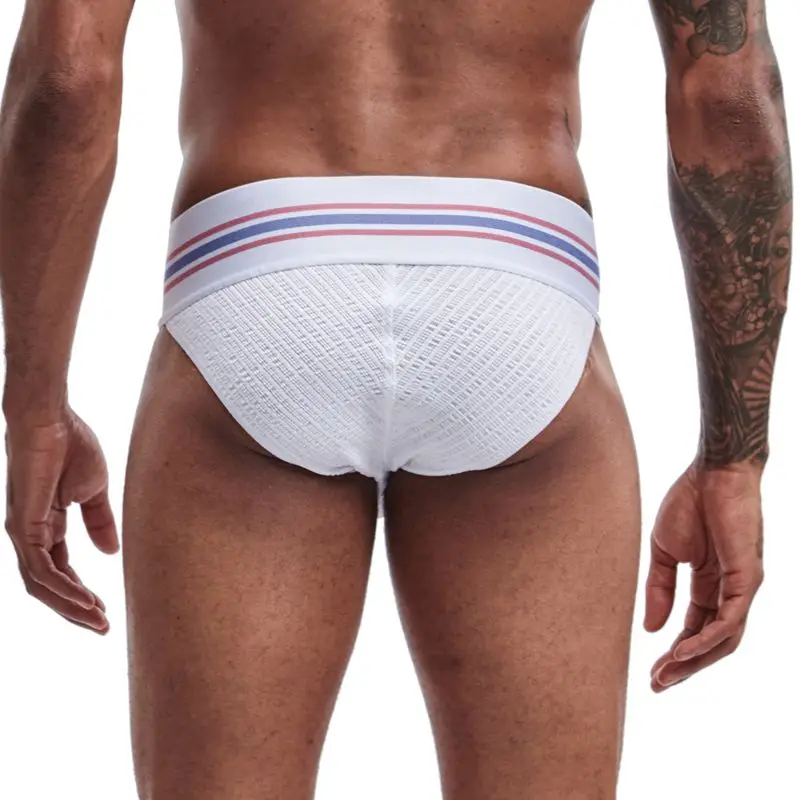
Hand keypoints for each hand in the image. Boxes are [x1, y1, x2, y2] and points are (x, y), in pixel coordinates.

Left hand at [4, 408, 117, 632]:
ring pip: (42, 585)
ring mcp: (23, 533)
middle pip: (49, 586)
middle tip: (102, 626)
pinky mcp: (23, 527)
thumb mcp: (94, 490)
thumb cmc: (71, 444)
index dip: (81, 593)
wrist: (52, 419)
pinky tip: (86, 599)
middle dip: (75, 609)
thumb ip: (99, 522)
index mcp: (47, 526)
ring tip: (97, 620)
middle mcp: (30, 535)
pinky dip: (64, 588)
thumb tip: (109, 552)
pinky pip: (41, 570)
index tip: (105, 609)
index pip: (61, 571)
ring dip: (70, 606)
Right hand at [644, 460, 763, 691]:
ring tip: (666, 674)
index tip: (651, 672)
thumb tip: (651, 628)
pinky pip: (729, 619)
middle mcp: (730, 591)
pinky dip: (706, 638)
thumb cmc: (690, 501)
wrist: (713, 471)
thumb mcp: (664, 551)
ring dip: (695, 660)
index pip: (695, 628)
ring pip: (724, 638)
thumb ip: (659, 588)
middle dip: (684, 666)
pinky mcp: (747, 578)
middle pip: (710, 642)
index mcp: (709, 584)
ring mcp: (742, 587)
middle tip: (657, 684)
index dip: (675, 652)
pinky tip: (681, 649)